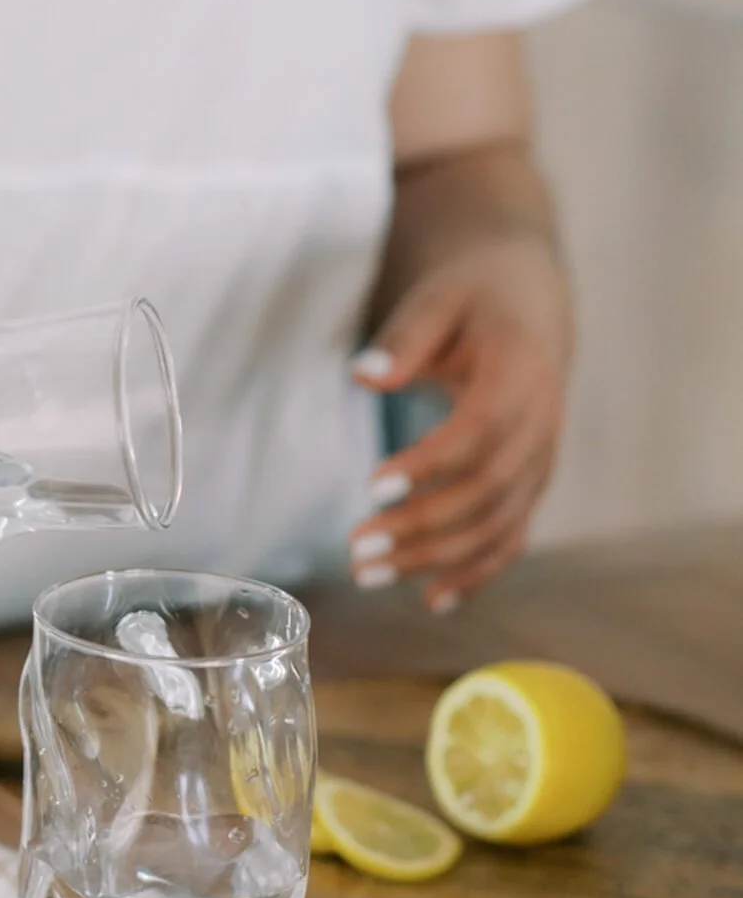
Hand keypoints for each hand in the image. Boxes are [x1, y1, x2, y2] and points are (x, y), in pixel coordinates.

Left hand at [346, 233, 569, 609]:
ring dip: (435, 559)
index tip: (373, 486)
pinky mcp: (530, 484)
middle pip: (487, 491)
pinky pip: (511, 538)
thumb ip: (406, 337)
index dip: (431, 463)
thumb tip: (364, 376)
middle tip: (356, 548)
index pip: (481, 430)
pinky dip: (477, 574)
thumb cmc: (476, 298)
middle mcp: (541, 426)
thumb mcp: (440, 297)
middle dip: (421, 526)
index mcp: (522, 373)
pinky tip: (433, 600)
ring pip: (496, 524)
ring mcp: (540, 462)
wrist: (531, 304)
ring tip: (368, 574)